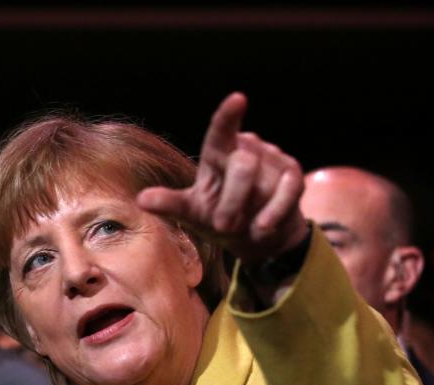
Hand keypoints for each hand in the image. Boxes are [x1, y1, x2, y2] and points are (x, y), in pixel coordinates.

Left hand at [137, 92, 308, 262]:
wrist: (256, 237)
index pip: (220, 132)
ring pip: (263, 183)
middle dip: (232, 201)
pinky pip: (287, 191)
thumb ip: (170, 204)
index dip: (228, 116)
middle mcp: (246, 149)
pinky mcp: (292, 176)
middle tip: (223, 225)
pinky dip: (274, 213)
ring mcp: (272, 160)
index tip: (237, 99)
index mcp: (217, 155)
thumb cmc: (218, 218)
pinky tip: (263, 228)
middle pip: (243, 166)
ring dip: (251, 212)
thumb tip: (142, 199)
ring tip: (243, 226)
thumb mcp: (190, 214)